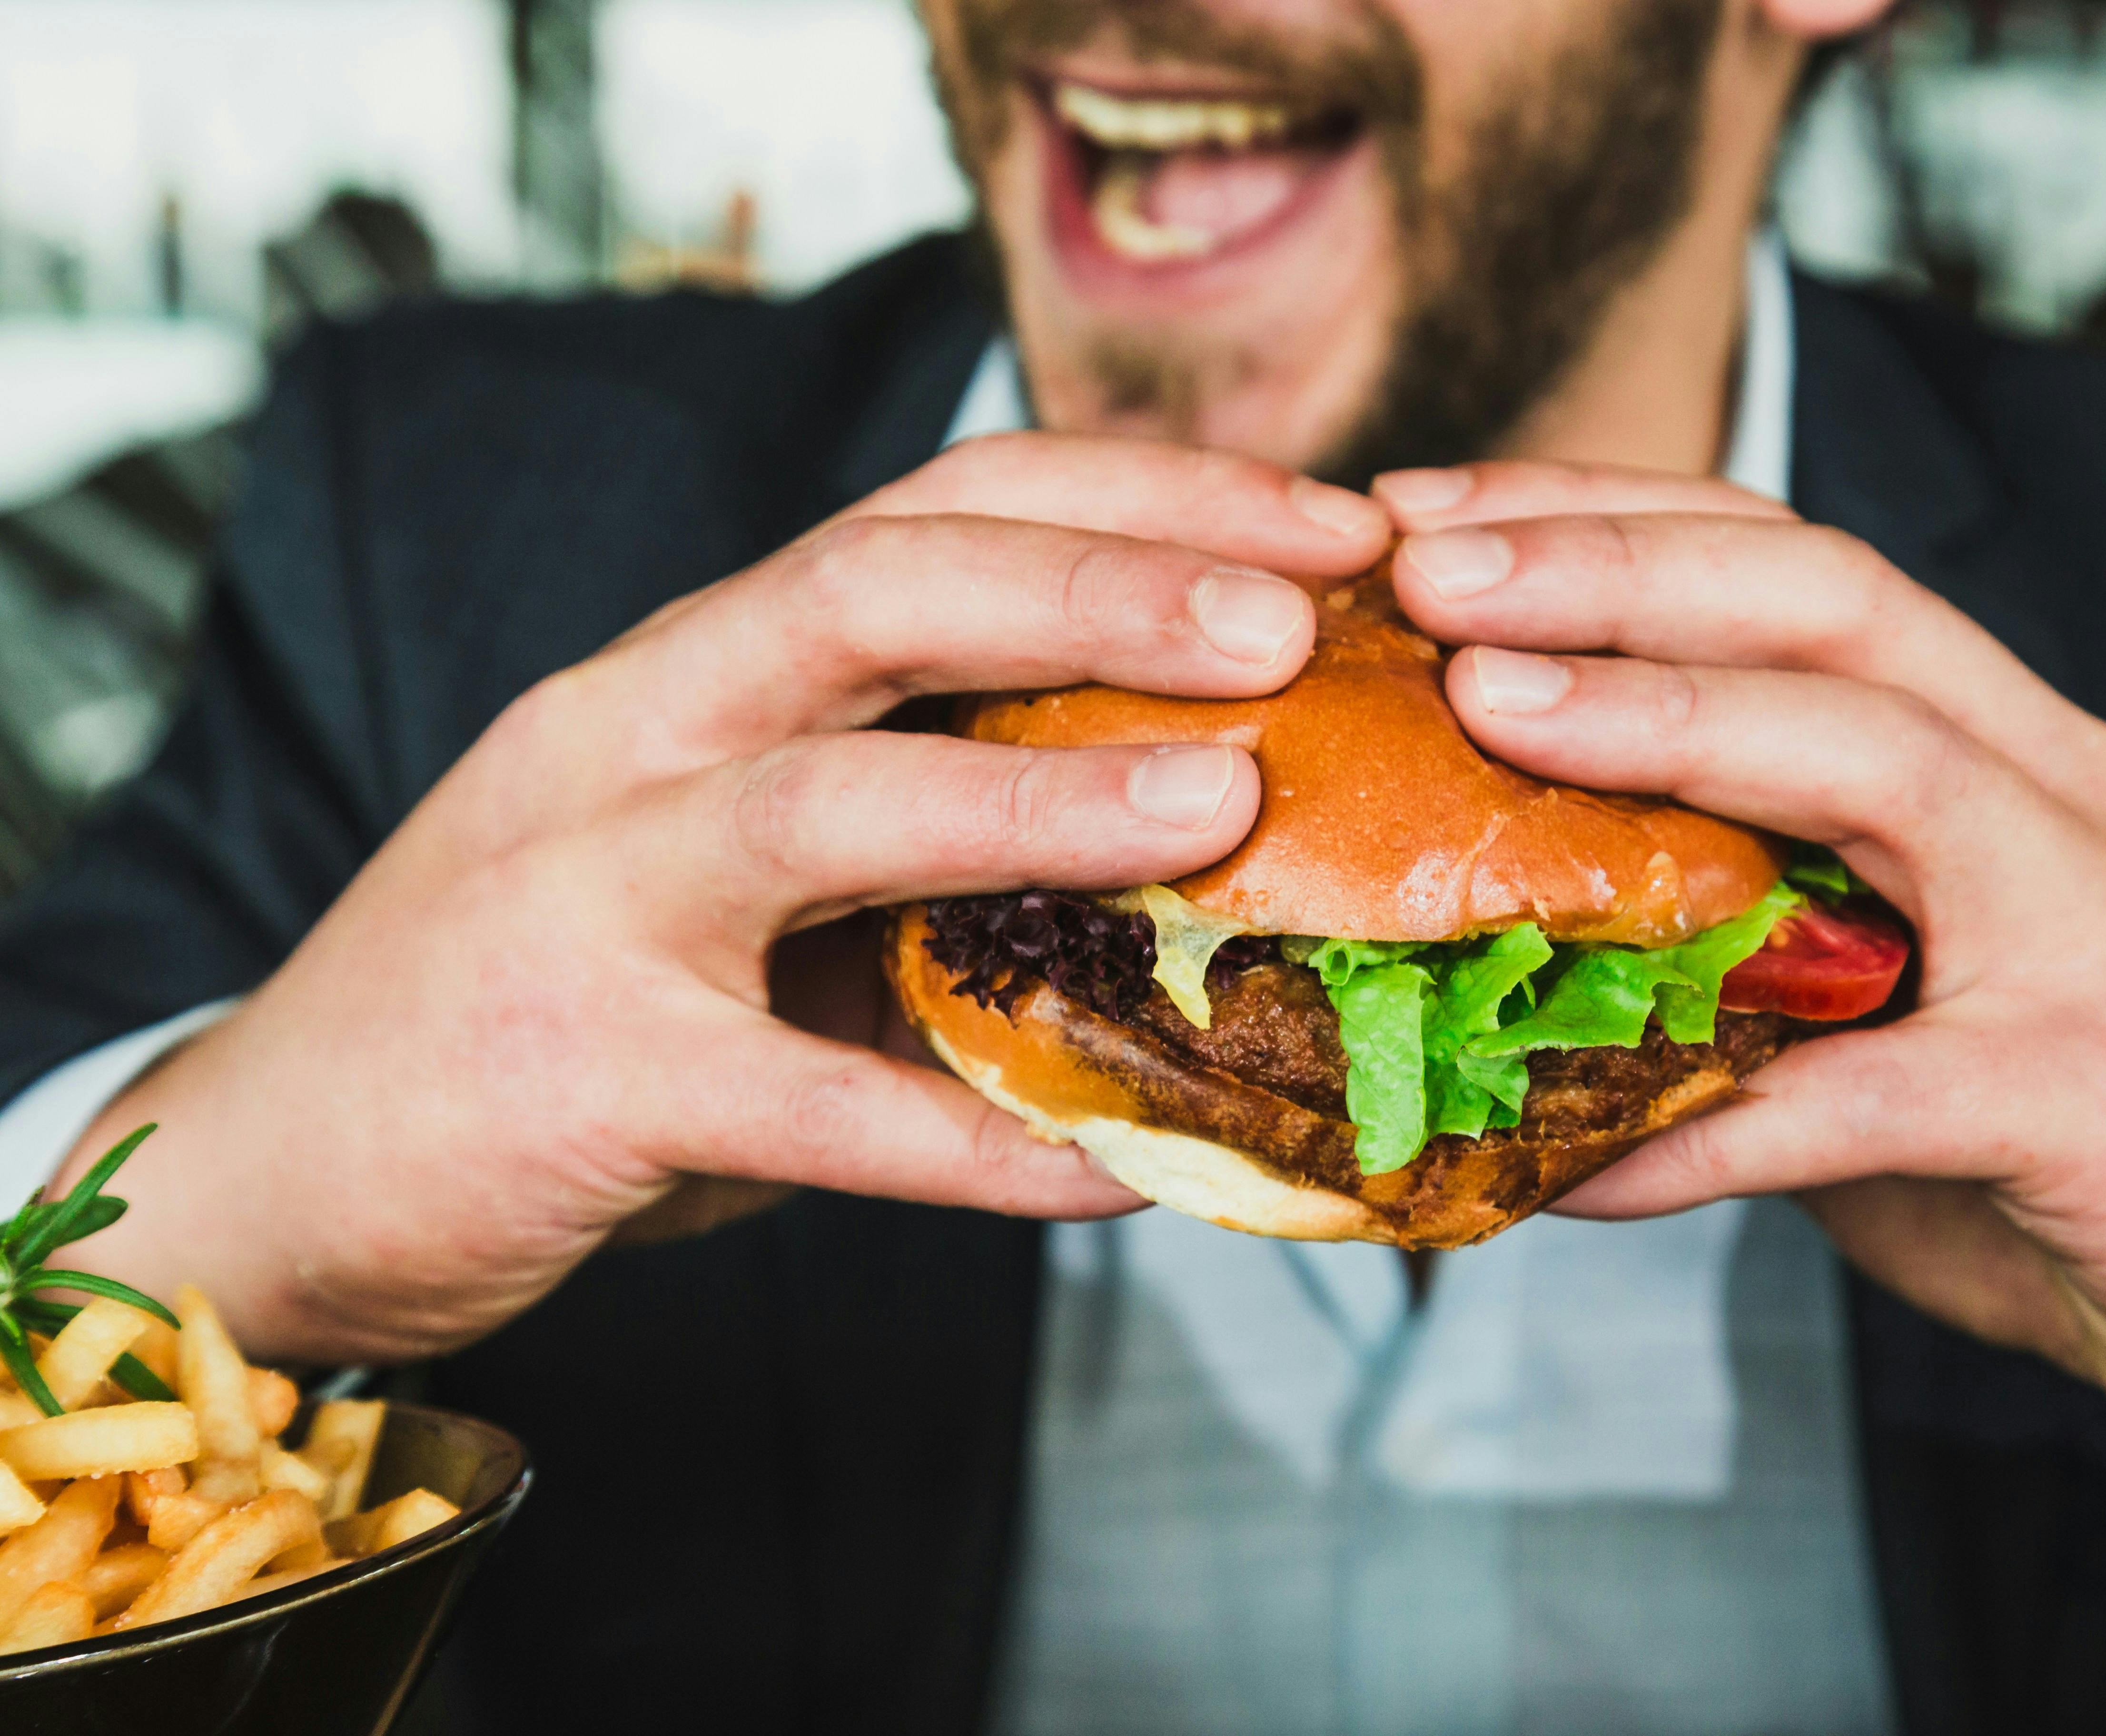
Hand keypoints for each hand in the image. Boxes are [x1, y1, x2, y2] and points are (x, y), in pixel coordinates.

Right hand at [61, 435, 1391, 1364]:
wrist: (279, 1156)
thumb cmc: (554, 992)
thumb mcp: (724, 861)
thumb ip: (906, 832)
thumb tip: (1185, 844)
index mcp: (696, 664)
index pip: (930, 512)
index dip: (1134, 500)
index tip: (1317, 527)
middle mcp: (635, 732)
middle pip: (878, 590)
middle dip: (1101, 583)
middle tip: (1300, 612)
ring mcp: (588, 897)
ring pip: (825, 805)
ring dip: (1040, 798)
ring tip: (1225, 805)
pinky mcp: (579, 1076)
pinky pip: (810, 1110)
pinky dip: (975, 1142)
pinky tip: (1125, 1170)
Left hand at [1378, 460, 2105, 1572]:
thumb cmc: (2098, 1134)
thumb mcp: (1923, 990)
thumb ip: (1771, 941)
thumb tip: (1536, 934)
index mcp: (2009, 748)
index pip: (1803, 565)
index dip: (1615, 517)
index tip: (1436, 520)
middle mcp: (2062, 793)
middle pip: (1834, 601)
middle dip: (1619, 561)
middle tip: (1423, 567)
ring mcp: (2099, 927)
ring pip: (1879, 759)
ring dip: (1665, 720)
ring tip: (1485, 711)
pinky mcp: (2100, 1093)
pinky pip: (1867, 1094)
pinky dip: (1709, 1121)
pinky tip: (1567, 1162)